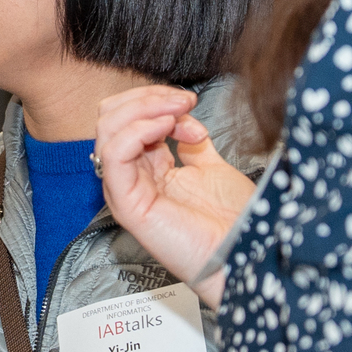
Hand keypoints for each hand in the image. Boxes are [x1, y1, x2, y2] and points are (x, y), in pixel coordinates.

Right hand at [93, 84, 255, 307]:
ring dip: (144, 110)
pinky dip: (136, 131)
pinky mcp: (128, 204)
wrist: (244, 253)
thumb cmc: (232, 221)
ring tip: (176, 114)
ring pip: (107, 130)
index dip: (154, 100)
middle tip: (182, 102)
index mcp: (148, 169)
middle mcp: (132, 178)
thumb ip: (192, 143)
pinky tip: (164, 129)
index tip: (190, 102)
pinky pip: (114, 156)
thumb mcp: (211, 167)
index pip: (127, 118)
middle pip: (110, 119)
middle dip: (146, 99)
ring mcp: (126, 191)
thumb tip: (184, 117)